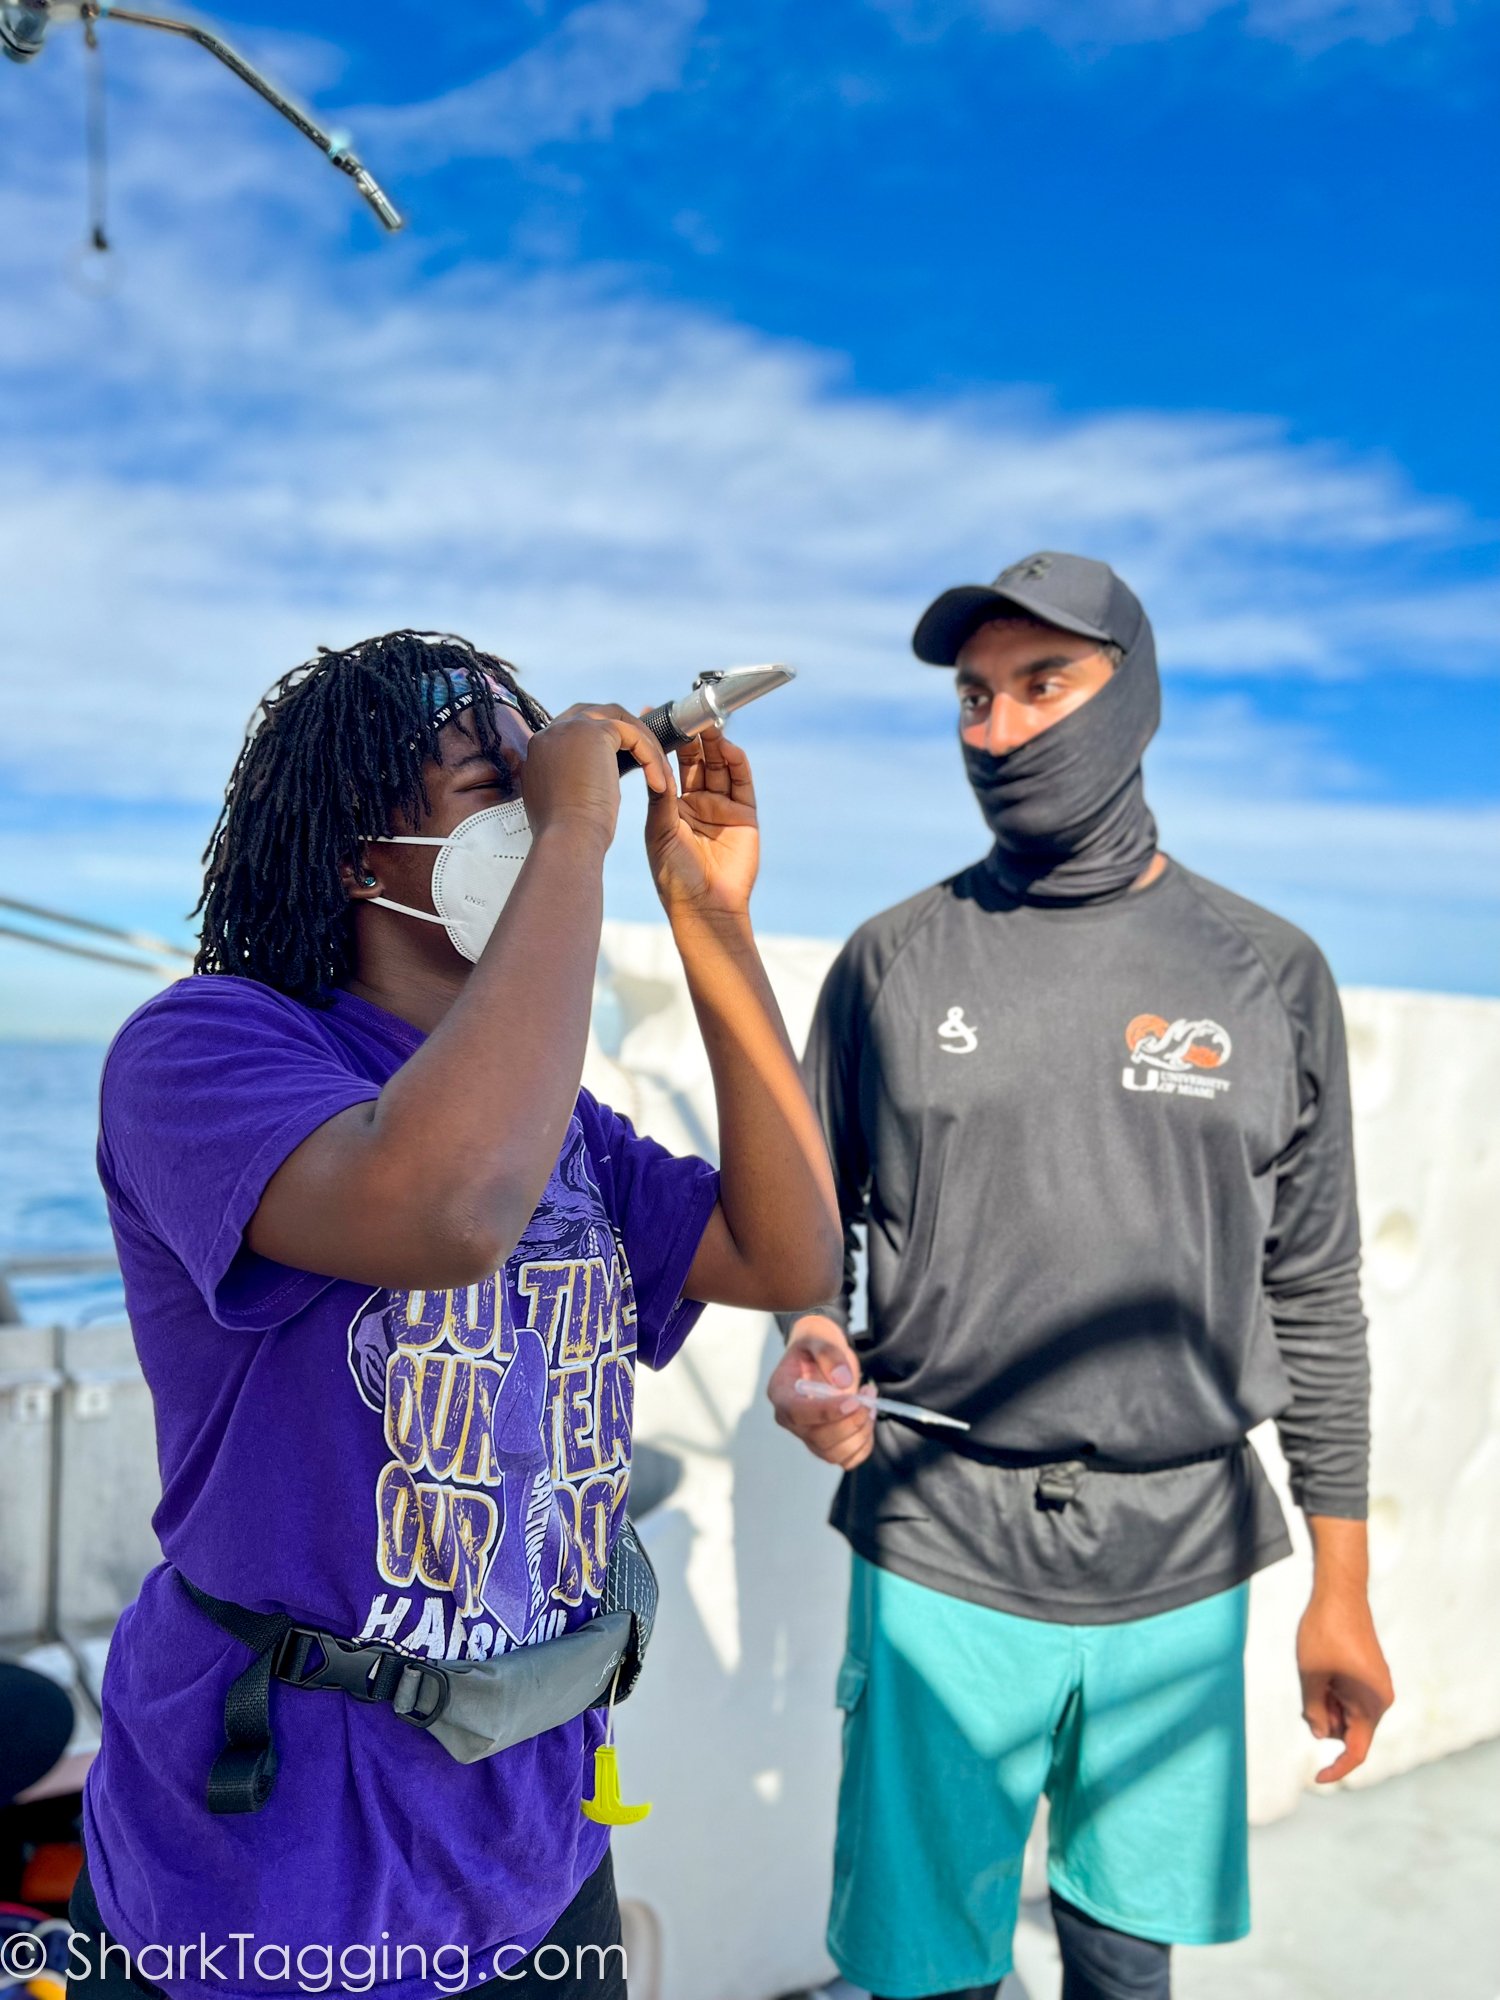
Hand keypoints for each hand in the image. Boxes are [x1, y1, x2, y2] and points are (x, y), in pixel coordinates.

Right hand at [523, 704, 673, 848]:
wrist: (566, 838)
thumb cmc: (567, 832)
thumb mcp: (560, 799)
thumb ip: (568, 778)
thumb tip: (588, 776)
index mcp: (540, 748)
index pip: (575, 730)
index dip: (603, 741)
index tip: (625, 762)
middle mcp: (552, 731)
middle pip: (595, 715)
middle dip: (624, 732)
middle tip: (647, 756)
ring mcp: (570, 728)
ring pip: (618, 720)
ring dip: (643, 744)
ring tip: (659, 772)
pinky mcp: (595, 732)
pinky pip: (633, 734)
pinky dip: (650, 756)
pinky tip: (659, 783)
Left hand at [644, 730, 759, 921]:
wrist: (704, 906)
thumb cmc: (674, 874)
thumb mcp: (660, 830)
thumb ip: (661, 795)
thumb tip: (653, 759)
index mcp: (671, 805)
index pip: (671, 764)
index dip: (666, 741)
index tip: (656, 716)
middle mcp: (697, 802)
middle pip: (697, 759)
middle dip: (694, 736)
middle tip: (689, 713)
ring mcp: (722, 806)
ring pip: (719, 766)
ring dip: (716, 744)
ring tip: (710, 724)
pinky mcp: (744, 814)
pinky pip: (742, 782)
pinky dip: (737, 763)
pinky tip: (729, 748)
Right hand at [767, 1317, 874, 1469]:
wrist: (820, 1355)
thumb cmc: (815, 1344)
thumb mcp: (819, 1336)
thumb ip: (828, 1354)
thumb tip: (843, 1382)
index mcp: (781, 1392)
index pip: (797, 1413)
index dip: (825, 1412)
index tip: (853, 1401)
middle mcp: (790, 1420)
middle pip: (818, 1437)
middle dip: (851, 1421)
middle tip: (868, 1395)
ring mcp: (807, 1435)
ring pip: (833, 1453)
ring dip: (860, 1432)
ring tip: (870, 1403)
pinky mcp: (825, 1444)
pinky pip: (845, 1459)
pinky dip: (863, 1445)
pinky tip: (868, 1420)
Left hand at [1297, 1588, 1393, 1783]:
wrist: (1340, 1592)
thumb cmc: (1324, 1632)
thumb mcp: (1311, 1675)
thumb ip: (1315, 1711)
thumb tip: (1321, 1736)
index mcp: (1372, 1704)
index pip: (1356, 1750)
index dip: (1336, 1769)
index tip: (1315, 1779)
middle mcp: (1380, 1699)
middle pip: (1348, 1731)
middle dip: (1325, 1722)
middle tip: (1309, 1693)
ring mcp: (1375, 1686)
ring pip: (1346, 1714)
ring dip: (1326, 1705)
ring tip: (1314, 1674)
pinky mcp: (1368, 1675)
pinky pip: (1348, 1698)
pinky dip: (1331, 1693)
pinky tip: (1319, 1669)